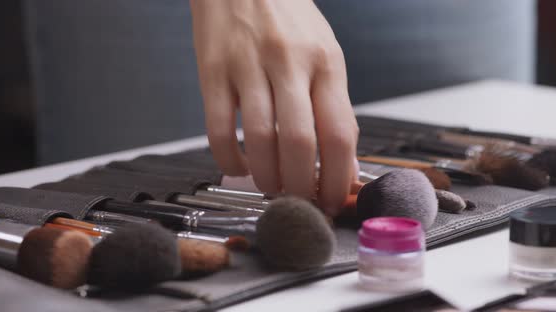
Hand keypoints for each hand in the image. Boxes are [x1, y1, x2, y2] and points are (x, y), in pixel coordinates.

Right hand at [190, 0, 357, 215]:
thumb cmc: (289, 20)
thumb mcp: (324, 53)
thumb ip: (333, 106)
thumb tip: (341, 162)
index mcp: (325, 62)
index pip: (339, 133)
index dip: (338, 178)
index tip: (333, 200)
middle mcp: (289, 63)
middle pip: (299, 143)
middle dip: (300, 186)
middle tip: (299, 200)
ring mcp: (248, 66)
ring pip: (258, 140)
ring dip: (266, 177)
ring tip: (270, 187)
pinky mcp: (213, 70)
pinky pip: (217, 129)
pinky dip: (228, 160)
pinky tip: (238, 167)